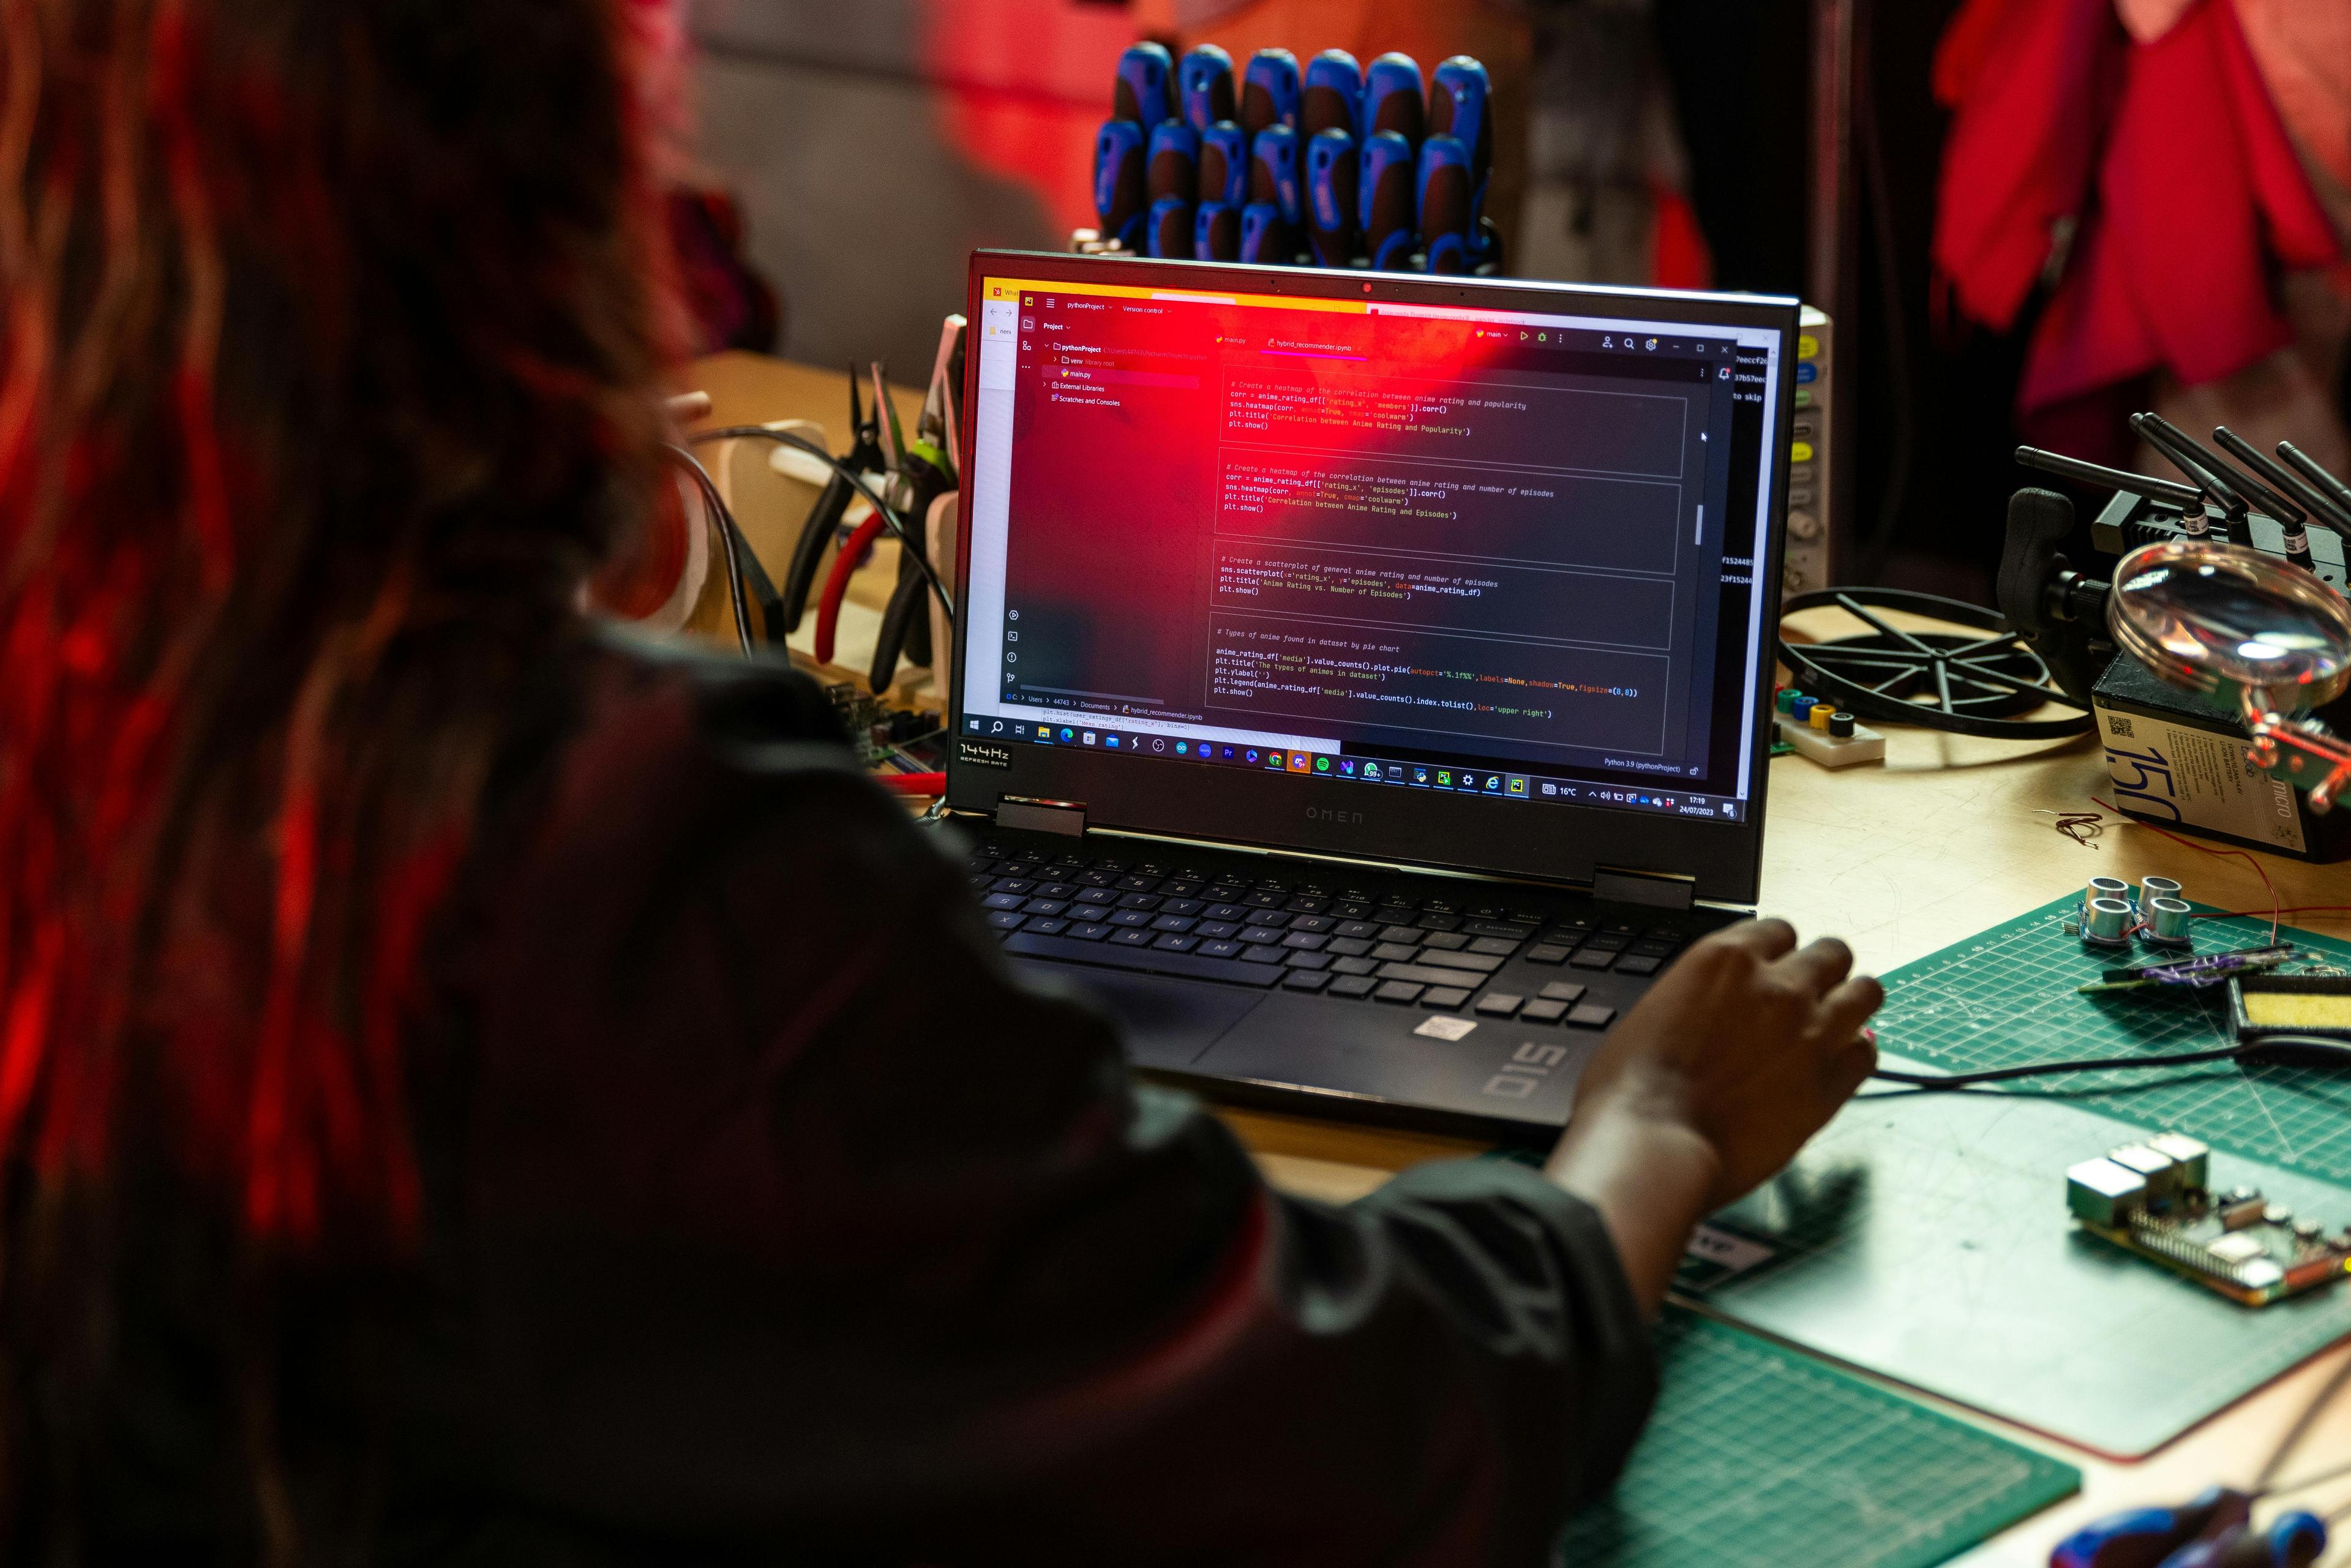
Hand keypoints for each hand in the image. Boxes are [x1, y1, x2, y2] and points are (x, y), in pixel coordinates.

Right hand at [1576, 919, 1881, 1205]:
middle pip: (1831, 952)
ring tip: (1840, 1020)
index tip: (1773, 969)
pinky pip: (1868, 1052)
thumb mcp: (1655, 1013)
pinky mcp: (1832, 1081)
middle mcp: (1778, 985)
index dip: (1777, 953)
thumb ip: (1700, 997)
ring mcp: (1812, 1031)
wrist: (1653, 1145)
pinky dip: (1857, 1054)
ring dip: (1852, 1002)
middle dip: (1822, 971)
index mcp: (1726, 959)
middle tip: (1811, 994)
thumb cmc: (1634, 1089)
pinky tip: (1840, 1064)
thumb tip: (1717, 1009)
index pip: (1777, 931)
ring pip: (1866, 992)